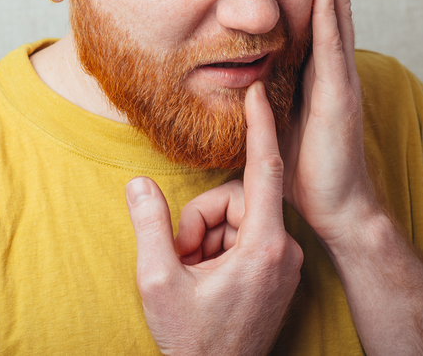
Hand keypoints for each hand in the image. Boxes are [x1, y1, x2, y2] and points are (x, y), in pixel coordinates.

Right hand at [125, 83, 303, 355]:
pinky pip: (246, 238)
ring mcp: (284, 262)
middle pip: (237, 199)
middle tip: (181, 258)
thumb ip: (150, 225)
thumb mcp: (159, 282)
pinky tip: (206, 279)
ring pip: (238, 219)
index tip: (256, 92)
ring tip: (193, 275)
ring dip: (207, 238)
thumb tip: (138, 183)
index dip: (260, 127)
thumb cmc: (193, 342)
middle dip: (201, 220)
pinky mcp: (278, 271)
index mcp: (264, 247)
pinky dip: (219, 249)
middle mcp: (283, 250)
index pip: (264, 170)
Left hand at [282, 0, 381, 246]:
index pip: (317, 8)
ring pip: (336, 8)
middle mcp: (334, 63)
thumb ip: (263, 92)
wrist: (335, 207)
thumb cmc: (306, 168)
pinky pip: (332, 42)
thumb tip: (238, 73)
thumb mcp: (276, 119)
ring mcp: (340, 75)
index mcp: (319, 68)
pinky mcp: (338, 94)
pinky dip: (328, 7)